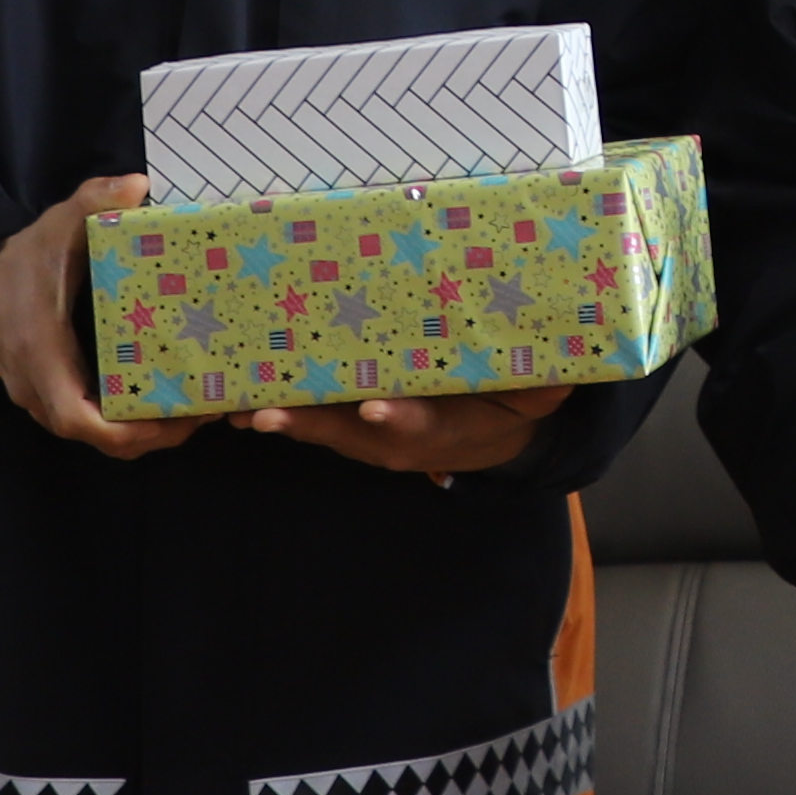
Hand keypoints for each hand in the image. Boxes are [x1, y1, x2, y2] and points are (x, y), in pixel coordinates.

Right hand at [0, 177, 211, 459]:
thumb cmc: (21, 262)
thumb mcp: (54, 226)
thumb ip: (91, 202)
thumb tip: (137, 184)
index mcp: (43, 357)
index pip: (80, 420)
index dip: (127, 430)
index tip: (174, 419)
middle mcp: (44, 392)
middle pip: (104, 439)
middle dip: (156, 433)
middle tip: (208, 411)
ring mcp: (49, 400)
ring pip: (103, 436)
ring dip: (148, 430)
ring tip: (199, 408)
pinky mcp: (58, 396)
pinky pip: (98, 422)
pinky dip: (132, 420)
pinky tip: (168, 397)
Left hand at [249, 382, 574, 477]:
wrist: (495, 437)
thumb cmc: (512, 402)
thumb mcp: (536, 394)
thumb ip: (540, 379)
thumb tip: (561, 356)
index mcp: (444, 426)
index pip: (420, 422)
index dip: (398, 416)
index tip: (375, 408)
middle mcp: (397, 437)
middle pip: (348, 431)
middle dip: (305, 422)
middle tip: (262, 414)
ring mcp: (370, 434)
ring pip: (321, 427)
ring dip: (279, 417)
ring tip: (234, 406)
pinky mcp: (351, 425)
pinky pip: (313, 417)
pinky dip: (279, 407)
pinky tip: (239, 393)